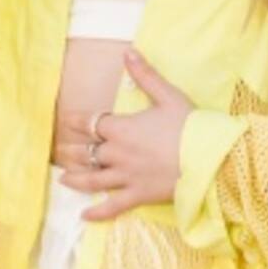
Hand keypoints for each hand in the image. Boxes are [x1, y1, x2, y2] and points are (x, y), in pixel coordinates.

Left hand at [57, 49, 194, 221]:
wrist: (208, 158)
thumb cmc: (190, 125)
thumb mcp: (167, 95)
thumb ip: (144, 75)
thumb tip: (128, 52)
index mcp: (121, 128)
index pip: (90, 123)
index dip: (76, 121)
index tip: (65, 121)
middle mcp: (117, 154)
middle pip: (86, 152)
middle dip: (70, 151)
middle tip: (58, 152)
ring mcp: (125, 178)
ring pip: (92, 181)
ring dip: (75, 179)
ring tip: (62, 179)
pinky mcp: (137, 196)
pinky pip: (111, 207)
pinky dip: (96, 213)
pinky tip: (85, 216)